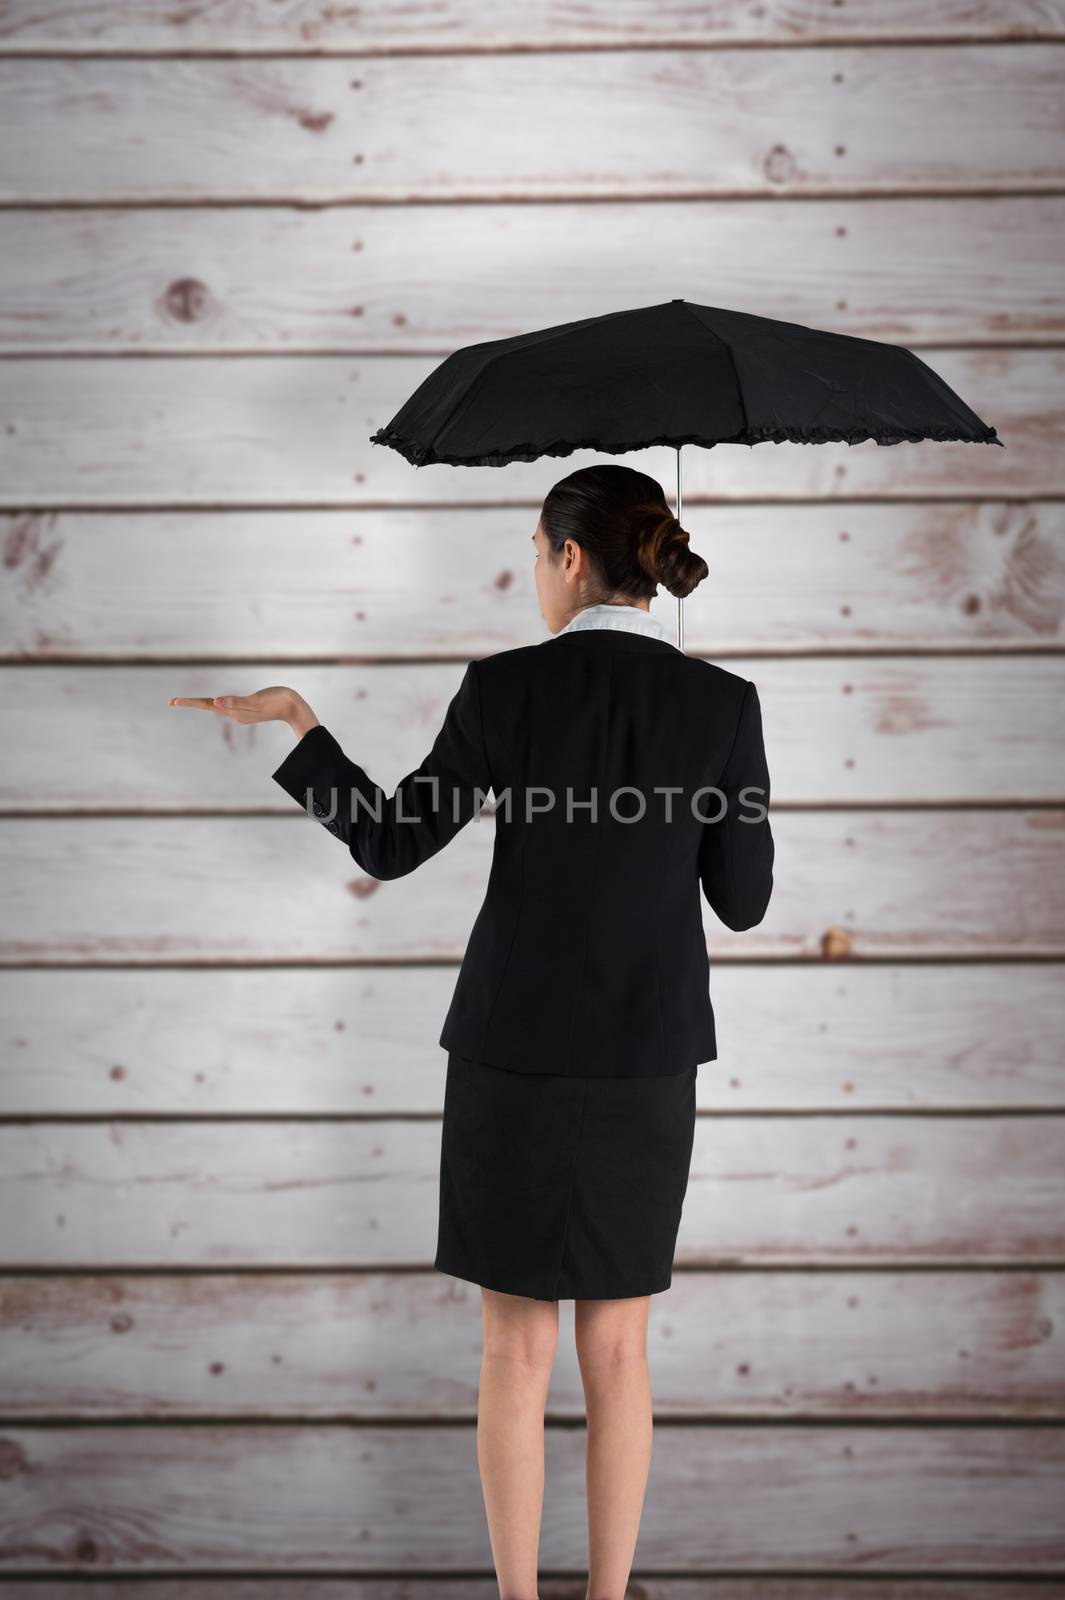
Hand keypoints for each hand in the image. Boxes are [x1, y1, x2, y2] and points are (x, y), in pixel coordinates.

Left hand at [169, 686, 317, 734]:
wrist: (294, 708)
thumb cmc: (277, 701)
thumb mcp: (255, 701)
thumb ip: (235, 702)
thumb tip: (215, 703)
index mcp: (234, 711)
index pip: (206, 705)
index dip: (189, 702)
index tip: (172, 701)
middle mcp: (234, 713)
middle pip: (208, 706)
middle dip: (191, 704)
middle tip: (171, 702)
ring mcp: (241, 712)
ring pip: (216, 707)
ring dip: (201, 704)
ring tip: (187, 702)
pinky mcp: (248, 709)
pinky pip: (226, 706)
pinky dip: (215, 703)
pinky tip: (214, 703)